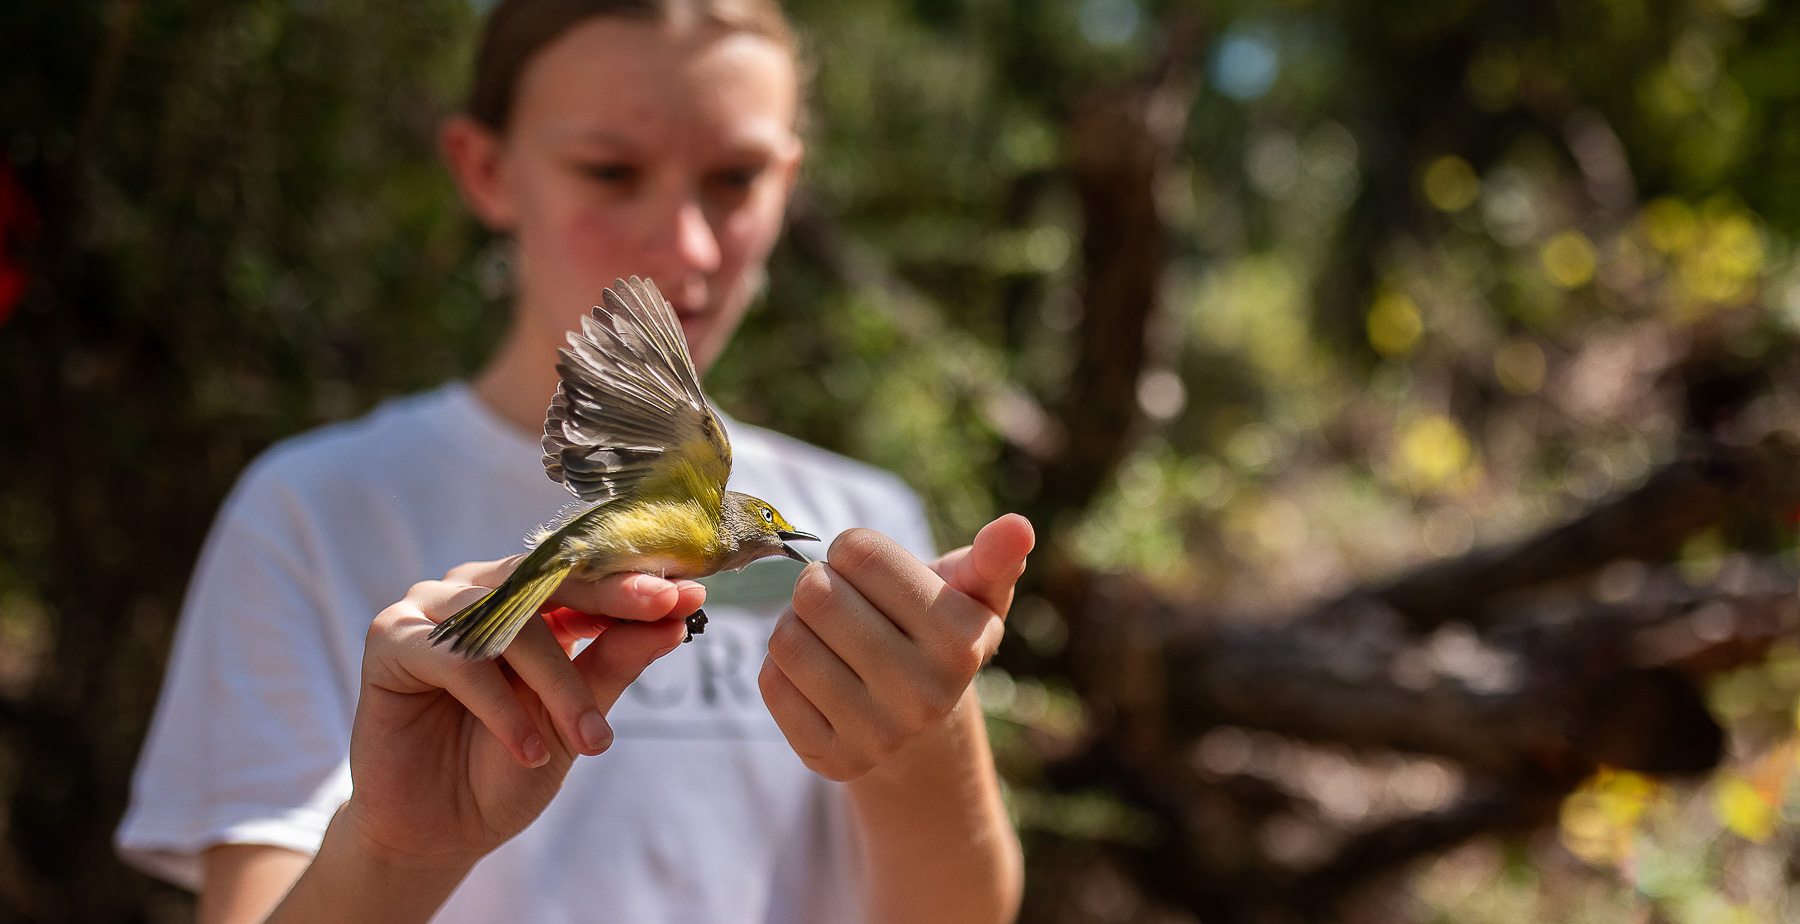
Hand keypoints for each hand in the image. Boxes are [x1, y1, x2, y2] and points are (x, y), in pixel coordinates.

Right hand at [339, 560, 698, 868]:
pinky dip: (500, 706)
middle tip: (663, 614)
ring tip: (590, 741)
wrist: (439, 830)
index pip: (585, 576)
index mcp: (526, 600)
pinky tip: (528, 750)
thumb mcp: (574, 718)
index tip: (688, 594)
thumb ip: (615, 662)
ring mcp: (431, 609)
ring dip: (558, 682)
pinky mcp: (390, 640)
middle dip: (612, 600)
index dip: (636, 583)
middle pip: (550, 581)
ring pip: (510, 623)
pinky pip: (456, 658)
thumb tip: (676, 617)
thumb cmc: (507, 766)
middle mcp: (479, 591)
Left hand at [758, 514, 1033, 780]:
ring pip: (786, 639)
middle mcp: (924, 695)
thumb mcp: (974, 594)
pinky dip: (782, 669)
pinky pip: (771, 683)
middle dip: (819, 585)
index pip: (859, 552)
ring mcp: (878, 735)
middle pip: (816, 593)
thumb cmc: (939, 634)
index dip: (853, 551)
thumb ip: (993, 557)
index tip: (869, 570)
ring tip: (828, 636)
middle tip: (842, 602)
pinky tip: (816, 676)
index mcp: (962, 640)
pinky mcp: (832, 760)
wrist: (923, 726)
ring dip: (795, 625)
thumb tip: (1019, 524)